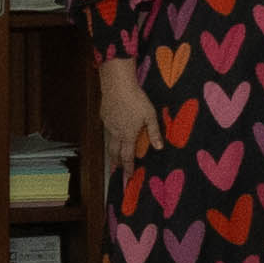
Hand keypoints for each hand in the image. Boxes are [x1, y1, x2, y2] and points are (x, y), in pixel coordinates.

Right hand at [95, 57, 149, 186]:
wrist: (117, 84)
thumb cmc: (136, 99)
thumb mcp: (150, 116)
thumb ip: (154, 132)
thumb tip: (159, 147)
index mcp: (128, 135)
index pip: (127, 157)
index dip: (128, 169)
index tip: (127, 178)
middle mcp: (116, 133)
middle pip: (114, 153)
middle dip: (116, 163)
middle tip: (117, 170)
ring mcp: (108, 124)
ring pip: (109, 142)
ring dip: (112, 151)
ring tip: (114, 156)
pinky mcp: (104, 115)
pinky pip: (107, 129)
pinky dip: (110, 135)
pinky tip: (113, 131)